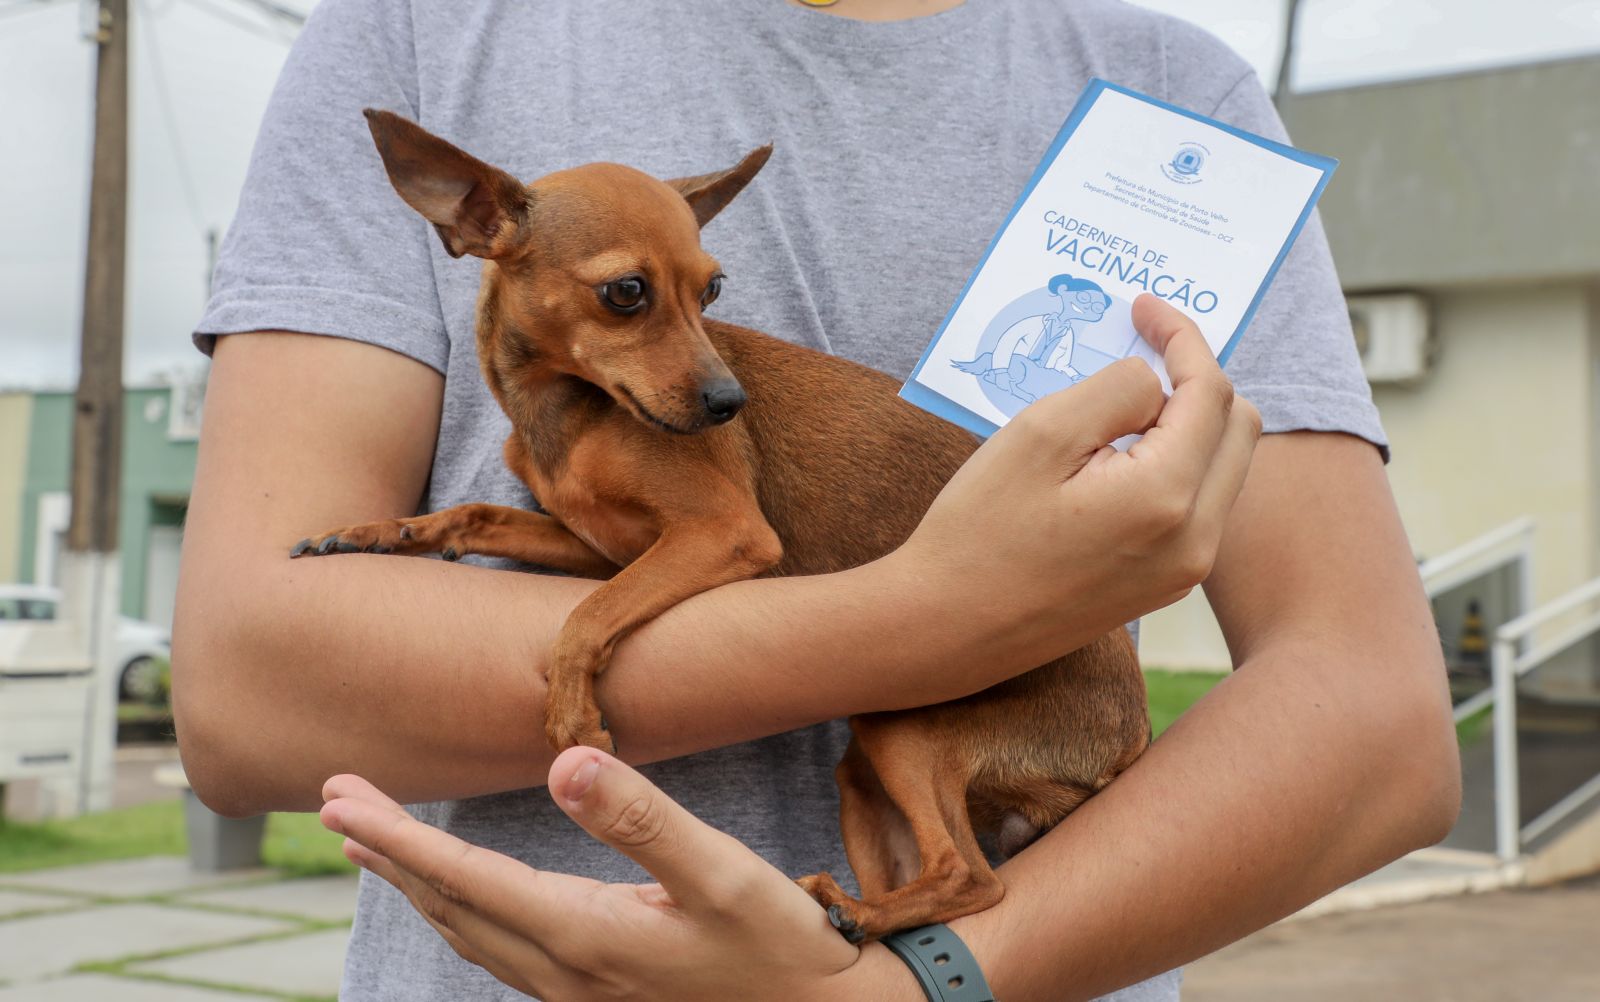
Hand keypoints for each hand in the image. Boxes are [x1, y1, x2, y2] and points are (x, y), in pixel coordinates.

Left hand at [320, 748, 908, 1000]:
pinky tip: (457, 899)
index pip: (465, 881)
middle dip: (387, 853)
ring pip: (468, 934)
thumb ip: (641, 818)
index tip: (342, 800)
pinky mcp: (594, 996)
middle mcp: (563, 972)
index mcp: (584, 936)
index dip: (398, 838)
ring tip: (372, 844)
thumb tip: (563, 765)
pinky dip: (458, 914)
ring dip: (414, 885)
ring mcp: (575, 993)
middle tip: (334, 802)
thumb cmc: (778, 946)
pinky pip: (498, 952)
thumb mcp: (721, 872)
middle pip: (450, 907)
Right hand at [896, 293, 1260, 665]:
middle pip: (1237, 426)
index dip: (1181, 338)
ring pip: (1223, 466)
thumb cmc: (979, 531)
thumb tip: (1156, 384)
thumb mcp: (1040, 435)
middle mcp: (1195, 540)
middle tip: (1140, 350)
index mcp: (1166, 497)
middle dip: (1197, 376)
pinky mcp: (1165, 586)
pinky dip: (1177, 463)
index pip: (1208, 391)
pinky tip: (1119, 453)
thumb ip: (1116, 391)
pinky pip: (1197, 504)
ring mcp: (1184, 570)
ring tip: (1123, 403)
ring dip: (1189, 421)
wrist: (947, 628)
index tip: (1143, 309)